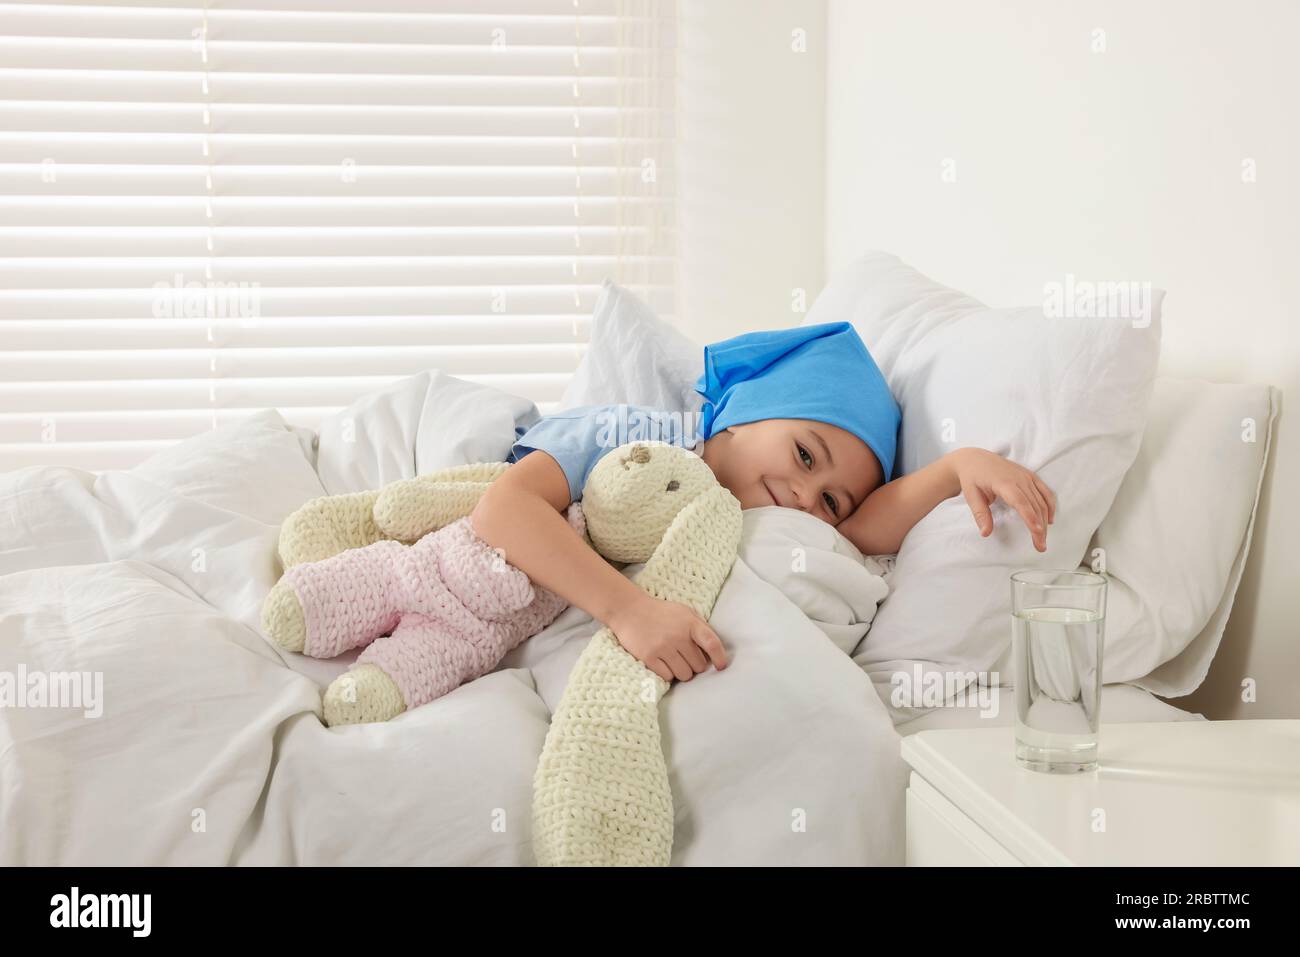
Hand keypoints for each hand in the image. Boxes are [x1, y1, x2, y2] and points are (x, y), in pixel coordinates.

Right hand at [607, 592, 727, 683]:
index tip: (721, 667)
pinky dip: (667, 673)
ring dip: (682, 671)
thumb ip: (700, 627)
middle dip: (694, 665)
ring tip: (673, 660)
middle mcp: (678, 636)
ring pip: (685, 675)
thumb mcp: (684, 612)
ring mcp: (663, 647)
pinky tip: (662, 663)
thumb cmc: (660, 613)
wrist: (629, 610)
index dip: (720, 658)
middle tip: (684, 657)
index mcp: (690, 623)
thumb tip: (714, 650)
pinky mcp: (648, 657)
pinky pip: (668, 677)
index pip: (712, 643)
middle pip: (699, 666)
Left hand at [951, 448, 1055, 551]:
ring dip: (1045, 520)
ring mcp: (1026, 476)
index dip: (1030, 517)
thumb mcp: (971, 496)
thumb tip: (985, 533)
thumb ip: (980, 515)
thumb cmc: (972, 478)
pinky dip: (1049, 505)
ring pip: (1041, 500)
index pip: (1020, 502)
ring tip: (1043, 539)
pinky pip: (1044, 491)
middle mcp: (1018, 478)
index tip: (1038, 531)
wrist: (975, 459)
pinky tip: (1049, 519)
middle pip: (1034, 505)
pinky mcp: (1030, 476)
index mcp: (1003, 482)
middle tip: (1040, 546)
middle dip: (1039, 527)